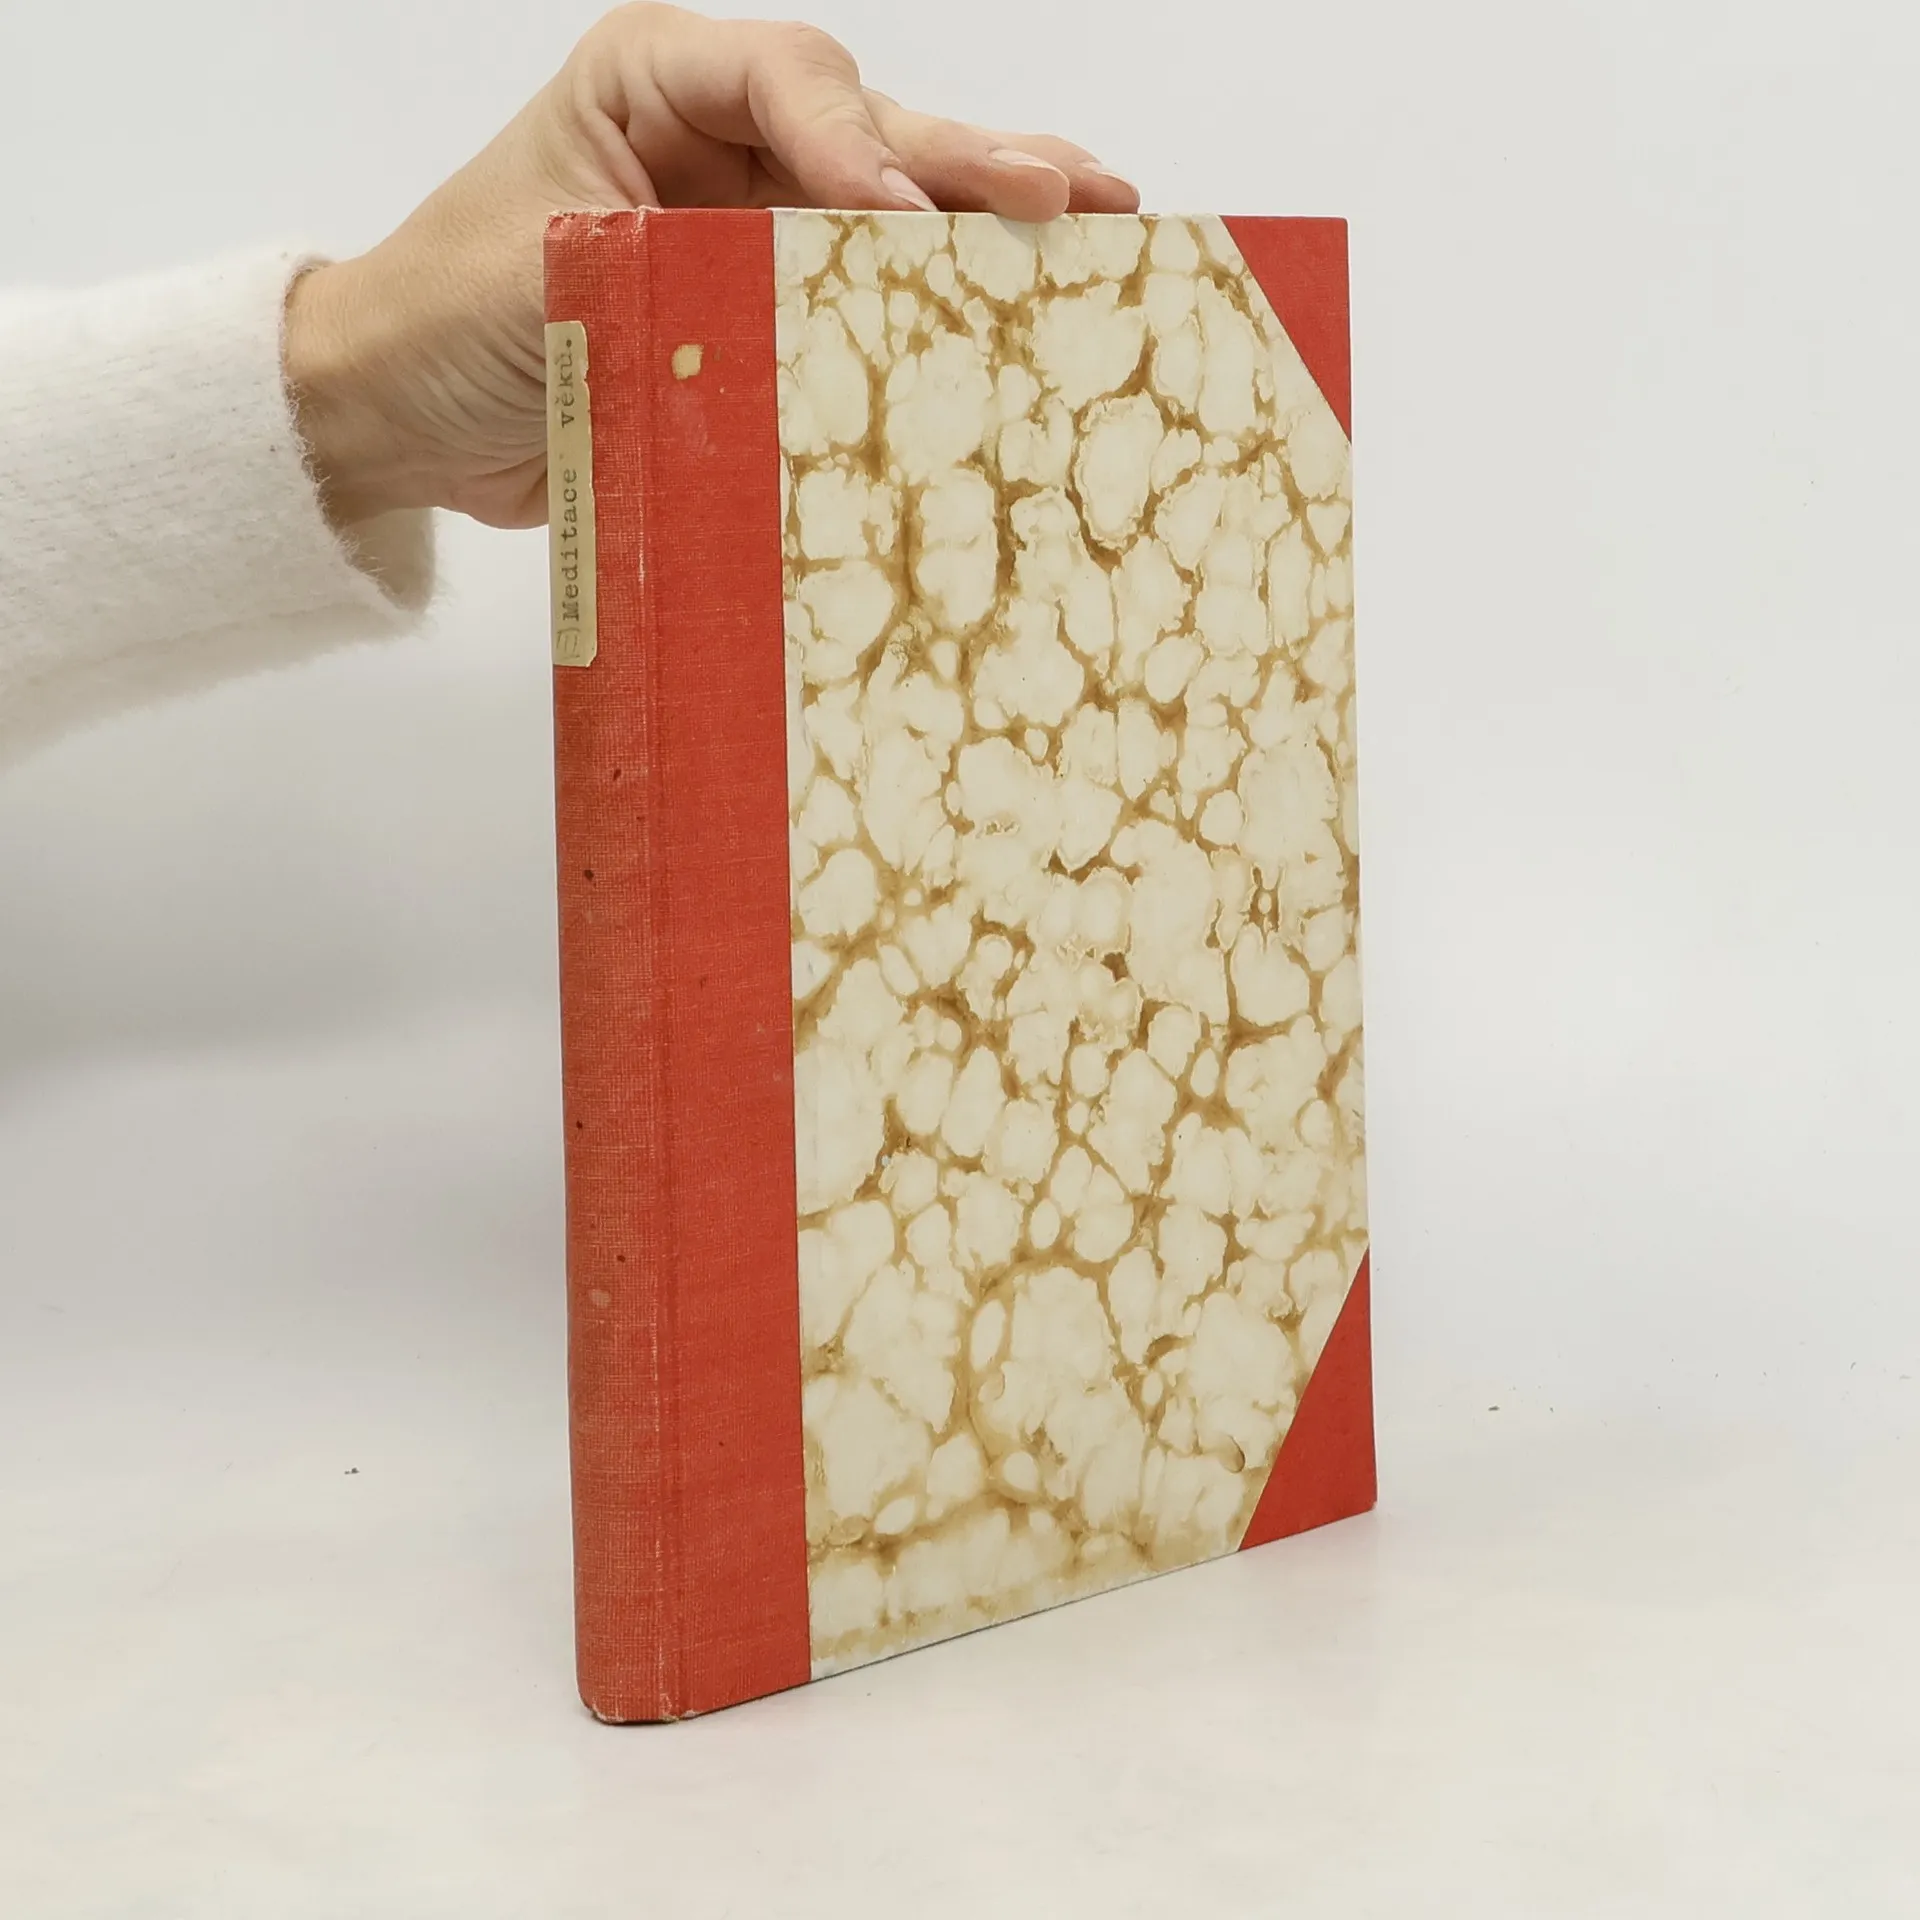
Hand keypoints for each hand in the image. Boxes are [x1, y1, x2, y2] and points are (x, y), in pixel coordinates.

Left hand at [285, 3, 1138, 530]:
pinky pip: (868, 294)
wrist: (406, 420)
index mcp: (656, 81)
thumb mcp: (550, 265)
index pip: (783, 80)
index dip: (854, 144)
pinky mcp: (768, 308)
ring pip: (894, 203)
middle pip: (871, 129)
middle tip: (1075, 193)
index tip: (899, 223)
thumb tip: (820, 294)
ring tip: (1101, 218)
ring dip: (992, 218)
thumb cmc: (446, 321)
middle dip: (974, 162)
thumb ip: (681, 257)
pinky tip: (1027, 300)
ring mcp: (754, 222)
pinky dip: (945, 300)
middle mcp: (721, 136)